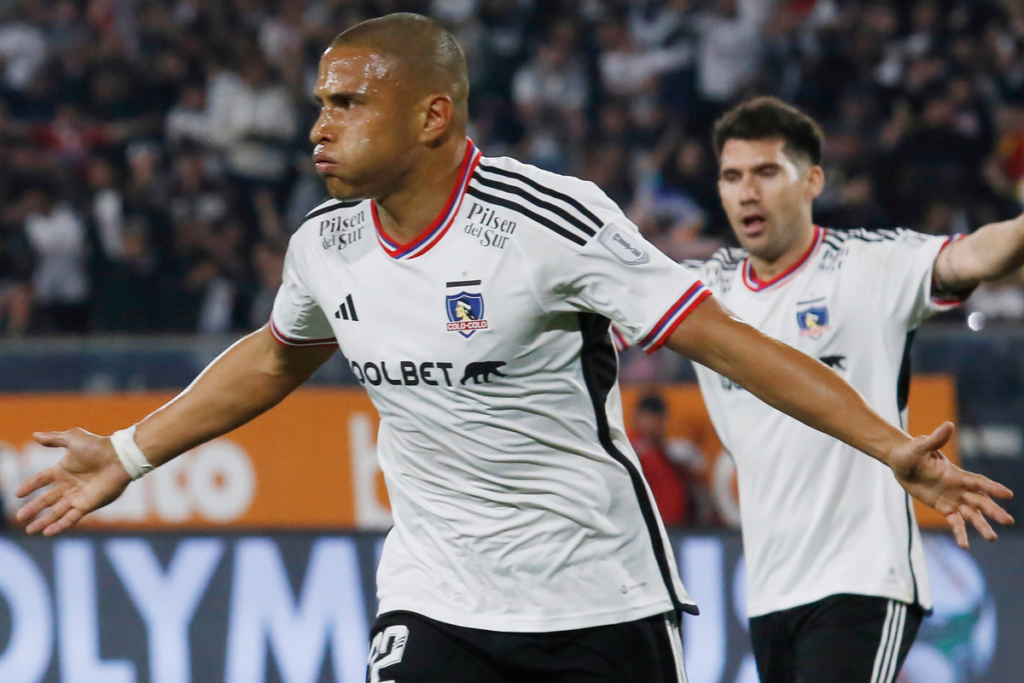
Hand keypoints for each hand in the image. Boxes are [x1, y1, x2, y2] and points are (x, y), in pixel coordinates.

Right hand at [15, 429, 131, 535]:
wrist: (120, 458)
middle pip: (47, 499)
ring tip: (30, 530)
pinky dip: (59, 525)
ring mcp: (79, 496)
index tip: (17, 493)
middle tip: (19, 517)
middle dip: (33, 508)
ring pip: (56, 511)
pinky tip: (47, 532)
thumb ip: (54, 439)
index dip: (30, 486)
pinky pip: (71, 518)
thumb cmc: (98, 447)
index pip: (42, 480)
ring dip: (43, 521)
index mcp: (64, 470)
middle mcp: (70, 485)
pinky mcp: (88, 505)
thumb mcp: (73, 438)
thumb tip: (34, 434)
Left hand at [889, 422, 1013, 547]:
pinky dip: (960, 533)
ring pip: (971, 515)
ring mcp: (952, 498)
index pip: (978, 482)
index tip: (1008, 494)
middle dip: (993, 510)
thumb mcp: (920, 446)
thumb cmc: (911, 452)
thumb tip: (948, 425)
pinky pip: (954, 522)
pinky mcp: (943, 507)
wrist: (901, 462)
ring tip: (992, 538)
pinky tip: (965, 546)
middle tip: (1008, 521)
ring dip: (981, 525)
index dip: (992, 488)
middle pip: (980, 501)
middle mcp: (958, 488)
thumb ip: (935, 440)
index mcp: (956, 474)